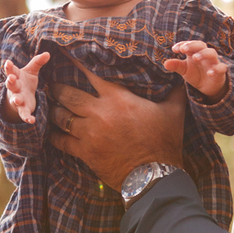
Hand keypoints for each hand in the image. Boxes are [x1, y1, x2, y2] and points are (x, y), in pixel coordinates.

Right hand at [3, 51, 49, 123]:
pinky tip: (32, 121)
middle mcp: (14, 88)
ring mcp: (17, 98)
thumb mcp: (31, 71)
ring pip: (15, 99)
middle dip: (10, 81)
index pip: (10, 70)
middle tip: (10, 78)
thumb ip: (37, 62)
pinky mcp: (23, 109)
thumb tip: (48, 53)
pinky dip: (27, 118)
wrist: (20, 97)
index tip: (8, 62)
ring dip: (16, 100)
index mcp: (15, 76)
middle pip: (11, 84)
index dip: (9, 67)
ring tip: (18, 100)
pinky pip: (23, 114)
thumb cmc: (24, 81)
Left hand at [50, 56, 185, 185]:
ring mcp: (89, 133)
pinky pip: (62, 141)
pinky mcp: (85, 152)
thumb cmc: (165, 142)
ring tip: (51, 106)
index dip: (76, 64)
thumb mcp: (173, 112)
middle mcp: (99, 112)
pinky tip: (51, 132)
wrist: (154, 175)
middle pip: (68, 95)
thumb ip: (175, 92)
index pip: (91, 75)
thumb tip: (183, 78)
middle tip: (51, 85)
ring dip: (55, 110)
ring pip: (62, 117)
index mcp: (118, 98)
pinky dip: (54, 136)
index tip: (65, 57)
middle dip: (58, 89)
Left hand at [164, 39, 227, 98]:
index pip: (189, 45)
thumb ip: (176, 66)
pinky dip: (216, 69)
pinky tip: (209, 73)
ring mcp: (213, 62)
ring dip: (203, 54)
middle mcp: (205, 54)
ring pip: (211, 53)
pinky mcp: (220, 71)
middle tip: (183, 49)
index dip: (182, 45)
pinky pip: (221, 67)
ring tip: (195, 58)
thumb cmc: (196, 74)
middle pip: (201, 45)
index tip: (174, 49)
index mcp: (195, 52)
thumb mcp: (184, 70)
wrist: (208, 87)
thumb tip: (165, 63)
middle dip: (192, 46)